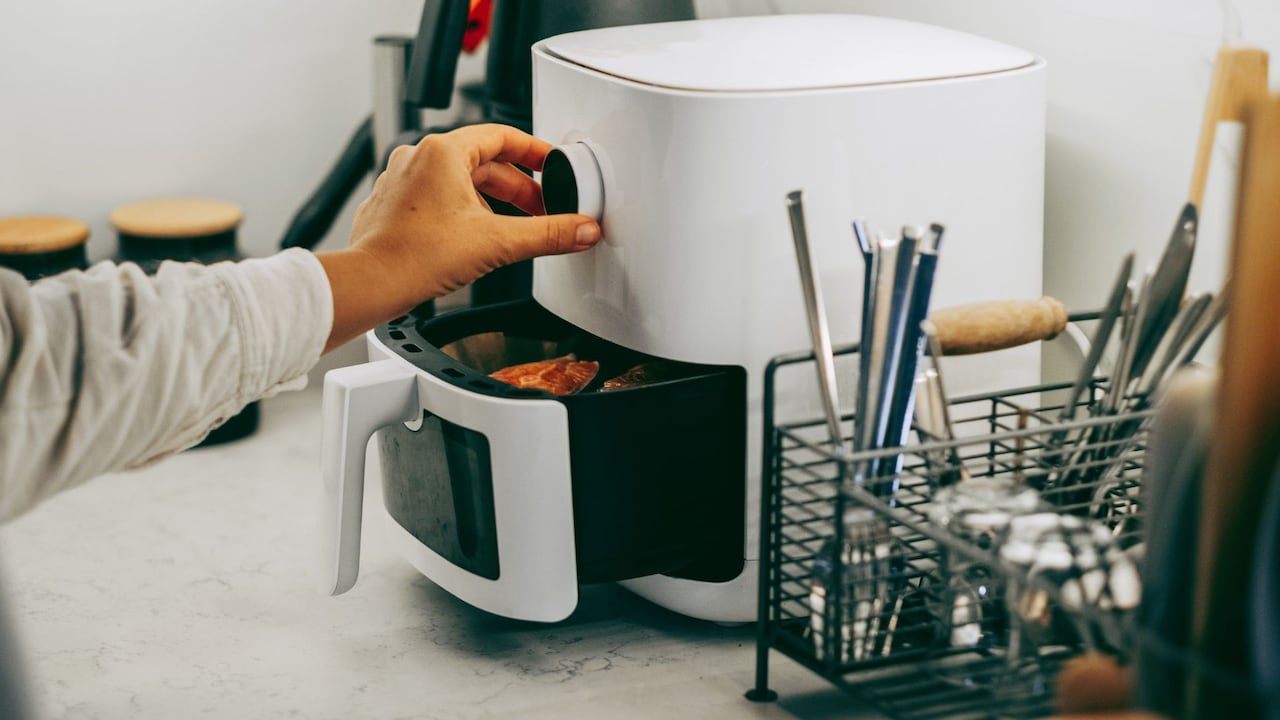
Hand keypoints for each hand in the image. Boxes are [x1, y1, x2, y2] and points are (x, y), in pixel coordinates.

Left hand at [317, 124, 601, 350]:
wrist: (371, 283)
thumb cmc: (415, 256)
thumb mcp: (498, 242)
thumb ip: (548, 234)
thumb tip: (581, 230)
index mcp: (443, 152)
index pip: (501, 136)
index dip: (534, 151)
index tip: (551, 163)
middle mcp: (418, 159)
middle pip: (482, 162)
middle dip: (516, 186)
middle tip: (541, 207)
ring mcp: (401, 181)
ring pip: (459, 181)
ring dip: (490, 200)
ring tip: (512, 225)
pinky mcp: (393, 205)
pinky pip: (437, 198)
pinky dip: (463, 211)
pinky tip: (475, 236)